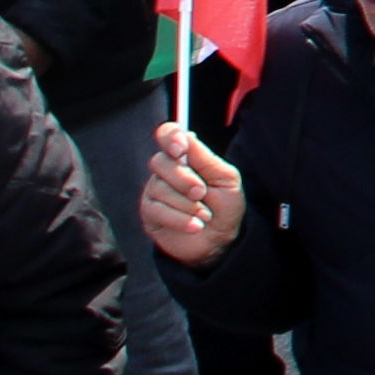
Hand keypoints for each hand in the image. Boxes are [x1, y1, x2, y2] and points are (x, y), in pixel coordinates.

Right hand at [142, 121, 246, 265]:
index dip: (169, 137)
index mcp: (186, 156)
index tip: (180, 149)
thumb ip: (206, 158)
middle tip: (202, 192)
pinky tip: (195, 226)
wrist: (220, 240)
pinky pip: (157, 210)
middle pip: (160, 162)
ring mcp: (154, 190)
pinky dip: (180, 219)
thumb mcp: (226, 179)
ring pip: (160, 188)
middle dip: (184, 179)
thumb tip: (187, 135)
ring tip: (203, 214)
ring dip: (187, 204)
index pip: (167, 134)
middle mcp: (166, 170)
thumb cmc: (225, 205)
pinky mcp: (149, 213)